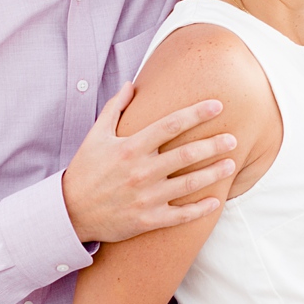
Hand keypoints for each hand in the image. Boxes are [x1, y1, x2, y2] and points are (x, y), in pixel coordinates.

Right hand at [62, 83, 237, 244]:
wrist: (70, 212)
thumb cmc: (85, 170)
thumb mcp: (96, 135)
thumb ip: (115, 108)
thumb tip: (131, 84)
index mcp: (131, 148)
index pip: (170, 124)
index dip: (196, 113)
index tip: (218, 106)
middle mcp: (141, 171)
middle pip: (186, 154)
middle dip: (213, 145)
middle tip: (233, 139)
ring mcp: (146, 197)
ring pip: (189, 185)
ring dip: (213, 174)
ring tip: (231, 164)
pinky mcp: (148, 220)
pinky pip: (181, 216)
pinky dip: (200, 210)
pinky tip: (215, 201)